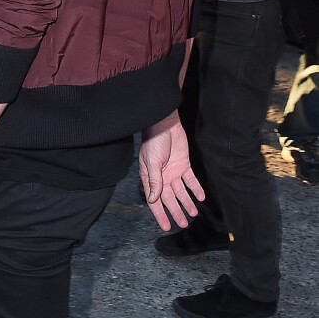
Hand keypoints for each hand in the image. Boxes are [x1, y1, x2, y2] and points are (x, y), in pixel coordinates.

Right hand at [139, 110, 204, 231]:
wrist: (165, 124)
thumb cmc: (154, 141)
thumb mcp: (152, 162)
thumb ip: (154, 181)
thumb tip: (152, 199)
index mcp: (151, 178)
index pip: (155, 200)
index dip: (160, 214)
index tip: (166, 226)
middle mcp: (162, 178)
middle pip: (170, 198)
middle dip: (176, 211)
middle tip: (183, 223)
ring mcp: (173, 172)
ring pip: (181, 192)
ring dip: (187, 202)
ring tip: (193, 213)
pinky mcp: (184, 165)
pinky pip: (190, 180)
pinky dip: (195, 188)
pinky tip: (200, 197)